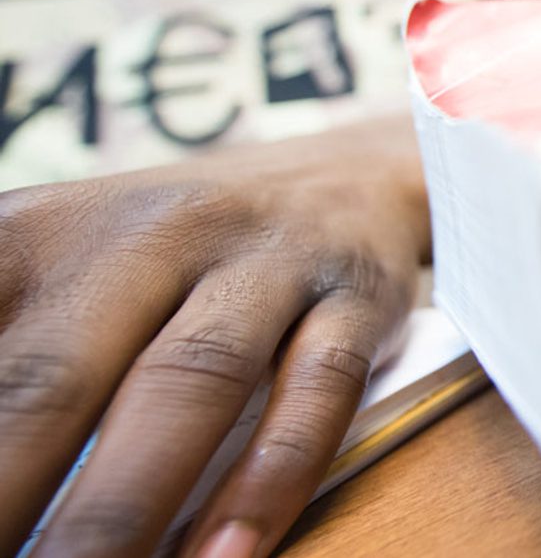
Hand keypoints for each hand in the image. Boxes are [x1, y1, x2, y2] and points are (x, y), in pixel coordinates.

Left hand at [0, 118, 427, 557]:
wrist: (344, 173)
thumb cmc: (163, 252)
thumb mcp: (48, 263)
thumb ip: (1, 349)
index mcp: (44, 230)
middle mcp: (149, 234)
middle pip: (55, 376)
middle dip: (9, 487)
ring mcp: (260, 261)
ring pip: (188, 382)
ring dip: (126, 501)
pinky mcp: (354, 297)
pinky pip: (316, 390)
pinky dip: (268, 480)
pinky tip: (224, 556)